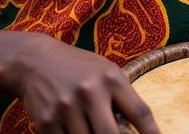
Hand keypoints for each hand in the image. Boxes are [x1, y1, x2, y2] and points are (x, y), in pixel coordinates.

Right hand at [5, 33, 159, 133]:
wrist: (36, 61)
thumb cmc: (79, 68)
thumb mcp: (105, 72)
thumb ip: (121, 97)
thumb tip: (135, 131)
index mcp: (110, 78)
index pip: (139, 112)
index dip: (152, 133)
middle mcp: (90, 92)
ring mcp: (67, 108)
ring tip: (93, 129)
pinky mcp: (47, 123)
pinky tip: (75, 131)